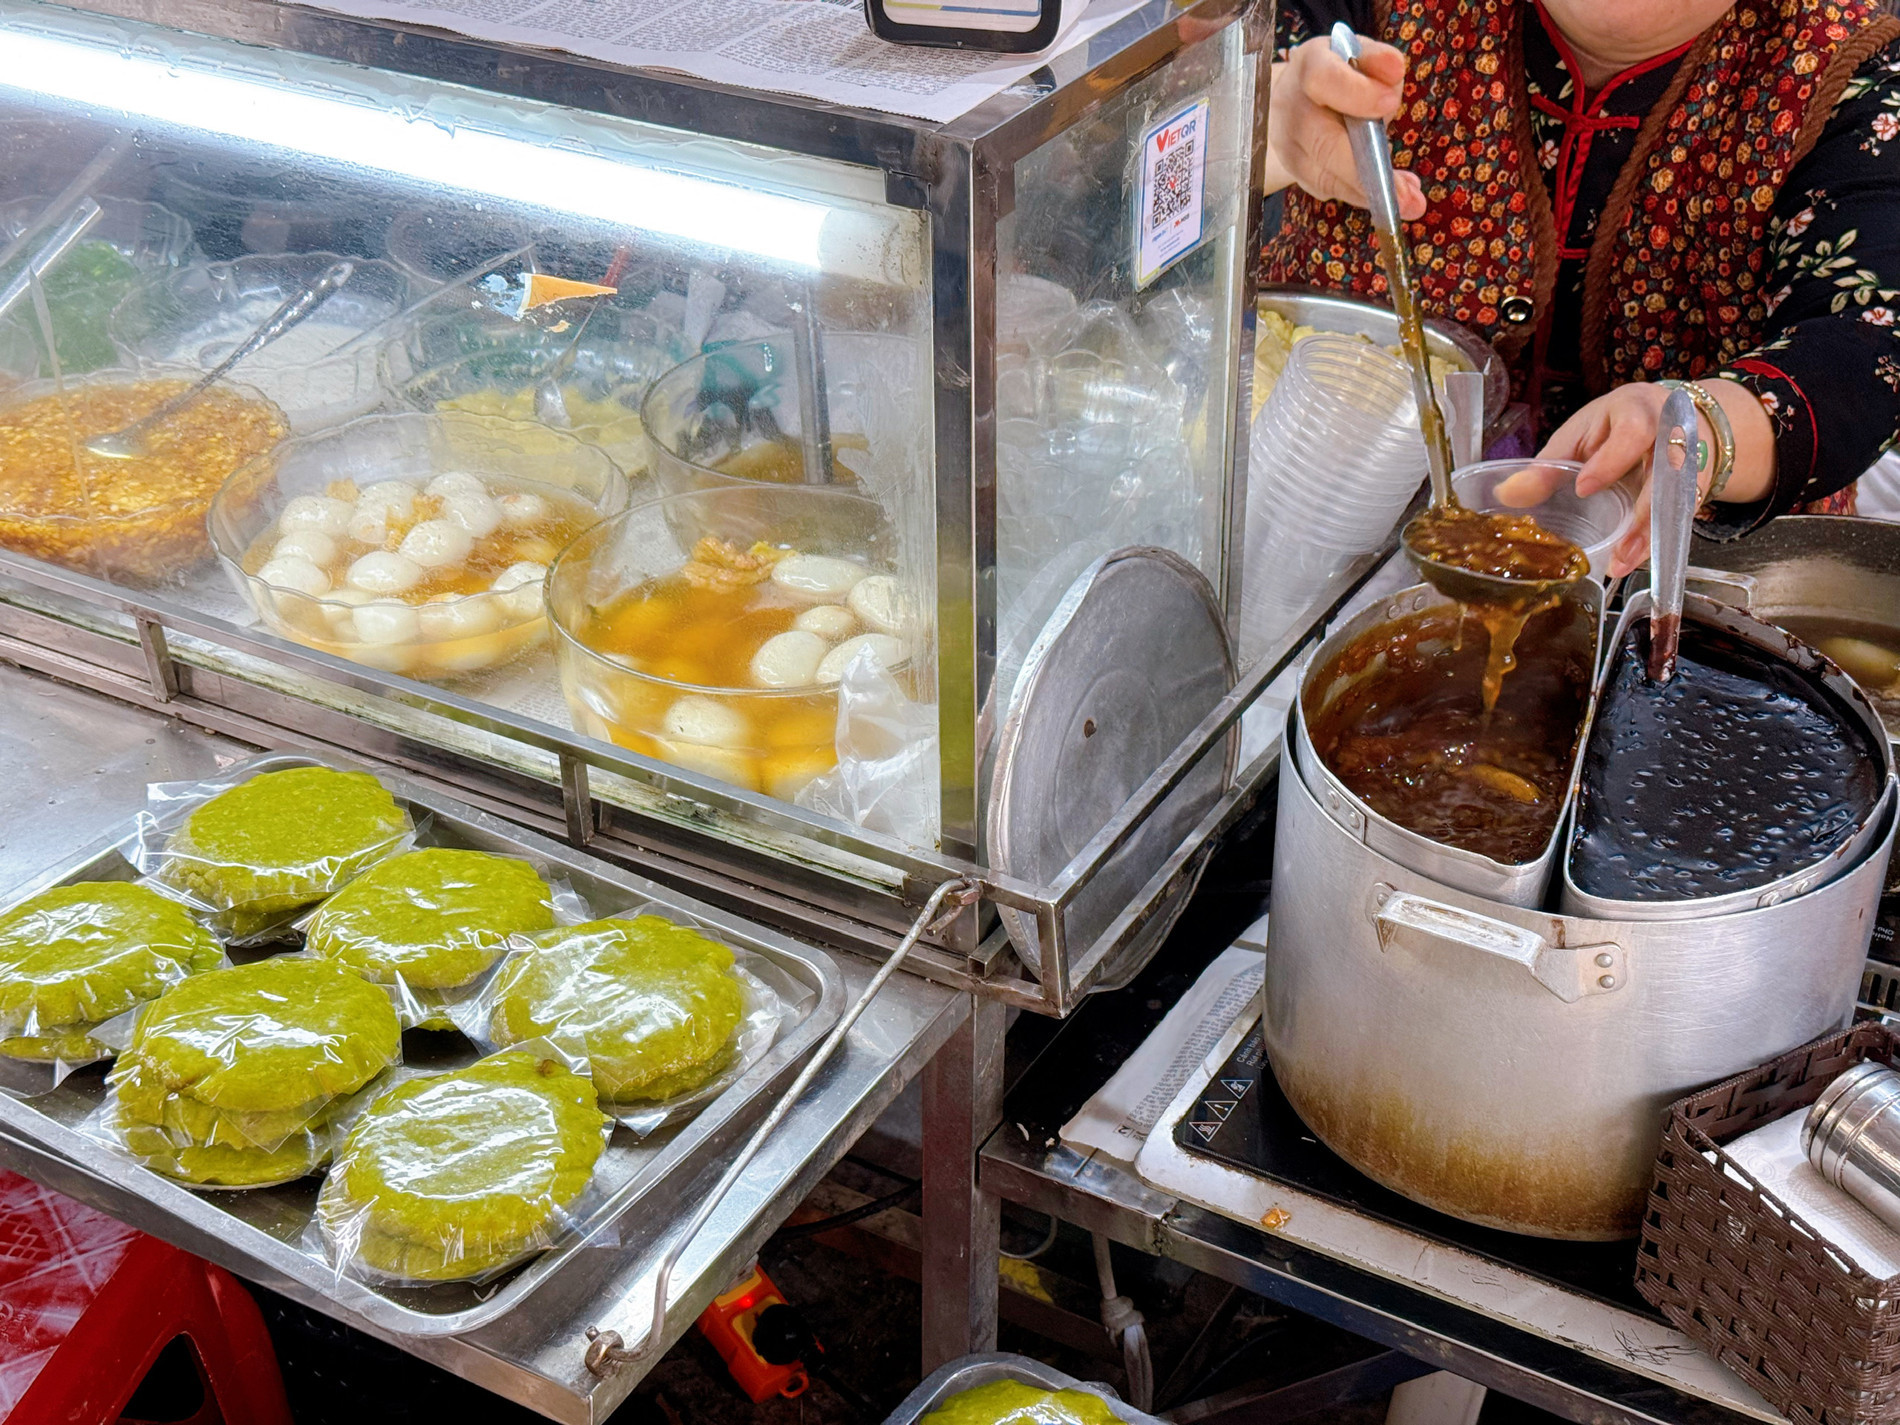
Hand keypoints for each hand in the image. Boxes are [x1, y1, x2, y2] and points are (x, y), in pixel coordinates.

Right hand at [1266, 36, 1425, 219]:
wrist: (1299, 94)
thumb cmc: (1342, 73)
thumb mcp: (1362, 57)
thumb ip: (1380, 62)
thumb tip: (1393, 69)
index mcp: (1310, 66)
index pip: (1324, 80)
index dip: (1356, 94)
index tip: (1390, 103)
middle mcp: (1290, 107)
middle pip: (1323, 144)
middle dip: (1366, 170)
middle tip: (1406, 192)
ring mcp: (1287, 144)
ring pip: (1325, 176)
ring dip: (1369, 192)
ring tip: (1410, 202)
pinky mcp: (1295, 171)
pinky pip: (1328, 188)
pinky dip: (1360, 195)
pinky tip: (1388, 198)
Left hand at [1495, 380, 1774, 577]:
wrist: (1668, 418)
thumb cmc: (1613, 426)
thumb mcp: (1578, 436)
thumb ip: (1549, 466)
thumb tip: (1505, 495)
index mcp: (1639, 410)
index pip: (1633, 431)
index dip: (1610, 461)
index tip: (1583, 488)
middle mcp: (1675, 433)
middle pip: (1668, 471)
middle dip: (1642, 512)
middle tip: (1614, 546)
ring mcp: (1691, 461)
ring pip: (1679, 499)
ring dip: (1652, 534)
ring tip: (1622, 563)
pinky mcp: (1695, 487)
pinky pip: (1682, 516)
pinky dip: (1658, 541)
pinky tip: (1635, 560)